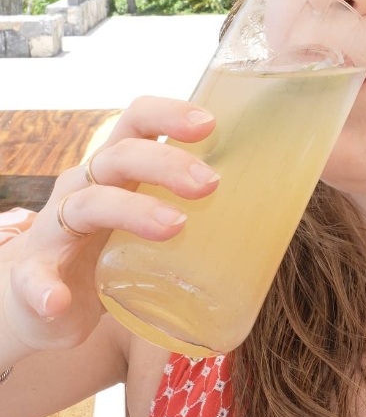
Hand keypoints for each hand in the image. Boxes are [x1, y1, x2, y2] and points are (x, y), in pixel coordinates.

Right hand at [2, 97, 220, 352]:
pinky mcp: (32, 277)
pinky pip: (32, 279)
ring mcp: (54, 231)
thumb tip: (281, 200)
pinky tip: (59, 299)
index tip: (210, 123)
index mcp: (116, 169)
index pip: (137, 121)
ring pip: (87, 205)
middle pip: (120, 157)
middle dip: (167, 162)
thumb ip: (197, 207)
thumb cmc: (109, 249)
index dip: (169, 114)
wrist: (38, 303)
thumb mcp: (150, 218)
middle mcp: (83, 187)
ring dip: (131, 211)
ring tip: (173, 226)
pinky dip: (45, 288)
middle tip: (210, 184)